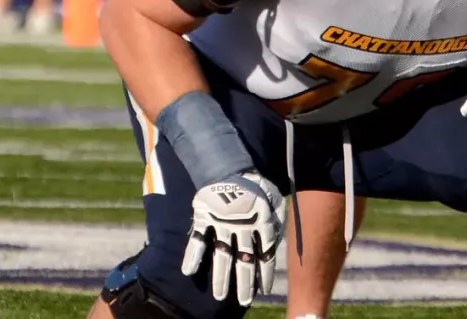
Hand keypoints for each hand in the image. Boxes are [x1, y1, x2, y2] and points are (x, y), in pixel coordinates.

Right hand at [181, 172, 284, 306]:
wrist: (229, 165)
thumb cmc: (255, 184)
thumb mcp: (274, 199)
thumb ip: (277, 221)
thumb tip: (276, 244)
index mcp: (262, 221)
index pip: (265, 254)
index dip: (264, 273)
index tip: (264, 290)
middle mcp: (242, 226)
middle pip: (244, 260)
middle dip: (244, 283)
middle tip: (244, 301)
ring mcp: (222, 222)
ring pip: (222, 256)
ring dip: (221, 277)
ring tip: (220, 295)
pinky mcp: (204, 216)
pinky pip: (197, 239)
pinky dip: (192, 255)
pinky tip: (188, 272)